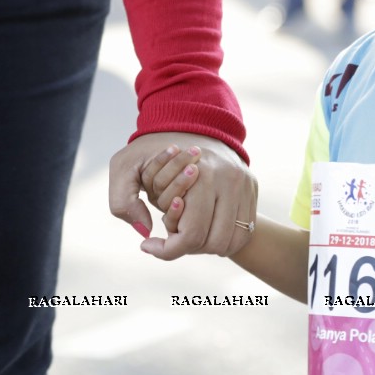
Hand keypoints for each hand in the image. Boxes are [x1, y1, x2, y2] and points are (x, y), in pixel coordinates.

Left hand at [108, 132, 257, 259]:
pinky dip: (223, 240)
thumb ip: (123, 201)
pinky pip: (244, 232)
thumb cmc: (151, 151)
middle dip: (187, 246)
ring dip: (206, 246)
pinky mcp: (251, 188)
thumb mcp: (123, 167)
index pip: (190, 235)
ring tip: (186, 230)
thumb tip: (146, 232)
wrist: (189, 123)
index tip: (147, 245)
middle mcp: (229, 180)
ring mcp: (244, 184)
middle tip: (171, 234)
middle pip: (212, 243)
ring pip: (231, 242)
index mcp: (202, 174)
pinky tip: (203, 229)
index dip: (167, 250)